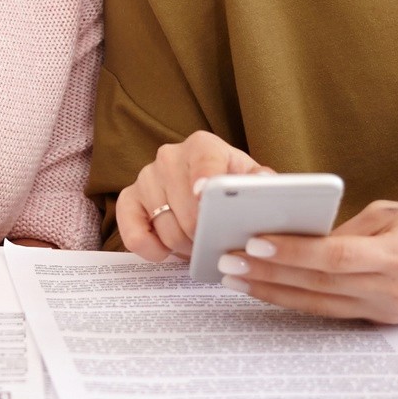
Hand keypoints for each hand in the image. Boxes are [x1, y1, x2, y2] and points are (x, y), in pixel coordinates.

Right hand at [117, 131, 269, 261]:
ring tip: (198, 246)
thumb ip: (262, 182)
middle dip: (204, 236)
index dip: (204, 179)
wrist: (201, 185)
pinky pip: (133, 234)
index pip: (204, 161)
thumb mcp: (250, 178)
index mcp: (202, 145)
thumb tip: (269, 186)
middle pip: (186, 209)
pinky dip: (151, 250)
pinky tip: (166, 252)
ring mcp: (146, 178)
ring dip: (184, 247)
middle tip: (216, 245)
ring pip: (165, 228)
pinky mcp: (129, 200)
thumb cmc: (229, 181)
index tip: (205, 197)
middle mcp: (169, 157)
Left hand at [214, 201, 397, 323]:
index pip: (332, 257)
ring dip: (276, 293)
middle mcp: (392, 291)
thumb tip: (304, 240)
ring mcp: (390, 312)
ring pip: (320, 305)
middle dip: (268, 275)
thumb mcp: (397, 213)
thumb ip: (350, 229)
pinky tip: (274, 290)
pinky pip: (336, 311)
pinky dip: (302, 300)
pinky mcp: (388, 321)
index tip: (253, 242)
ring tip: (238, 279)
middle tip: (226, 262)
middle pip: (318, 286)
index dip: (291, 253)